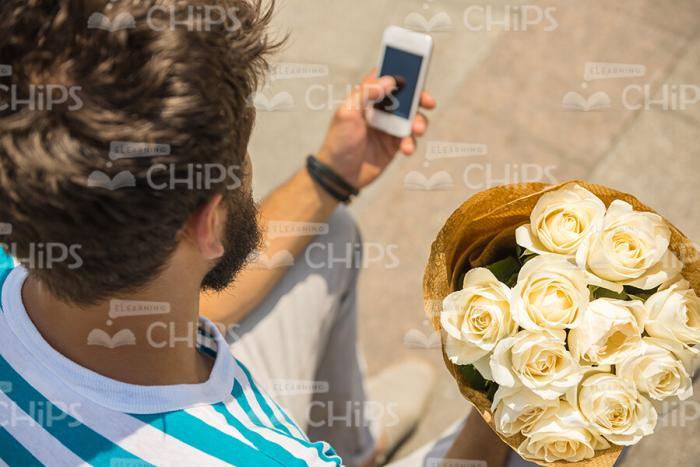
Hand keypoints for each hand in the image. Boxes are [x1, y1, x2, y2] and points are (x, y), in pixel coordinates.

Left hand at [316, 68, 435, 189]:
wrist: (339, 175)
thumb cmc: (338, 141)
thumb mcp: (347, 113)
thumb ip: (366, 93)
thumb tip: (389, 80)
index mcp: (366, 98)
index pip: (386, 78)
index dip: (401, 72)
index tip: (415, 72)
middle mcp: (379, 110)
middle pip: (406, 96)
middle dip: (420, 98)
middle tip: (428, 102)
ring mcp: (388, 127)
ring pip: (412, 118)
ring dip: (419, 122)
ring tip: (417, 130)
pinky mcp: (394, 145)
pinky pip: (410, 139)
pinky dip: (412, 142)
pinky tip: (406, 148)